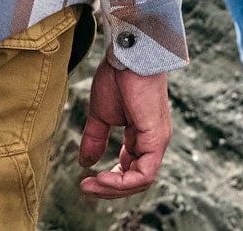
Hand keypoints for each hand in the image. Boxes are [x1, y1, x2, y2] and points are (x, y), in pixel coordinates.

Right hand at [78, 59, 171, 199]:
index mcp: (142, 135)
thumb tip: (85, 164)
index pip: (131, 170)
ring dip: (114, 188)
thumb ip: (96, 139)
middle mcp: (153, 141)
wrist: (127, 53)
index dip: (110, 181)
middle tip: (86, 188)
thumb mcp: (101, 114)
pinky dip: (123, 182)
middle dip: (110, 189)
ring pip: (141, 181)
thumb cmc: (117, 76)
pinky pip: (144, 173)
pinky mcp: (157, 137)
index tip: (86, 181)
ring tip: (92, 184)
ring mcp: (157, 140)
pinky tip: (103, 177)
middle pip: (136, 180)